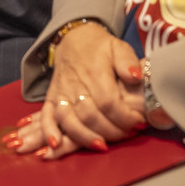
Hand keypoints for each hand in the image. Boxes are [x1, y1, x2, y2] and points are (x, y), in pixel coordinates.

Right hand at [9, 24, 145, 159]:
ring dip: (85, 137)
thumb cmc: (100, 48)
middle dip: (111, 131)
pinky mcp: (52, 97)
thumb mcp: (118, 46)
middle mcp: (75, 84)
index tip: (138, 122)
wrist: (74, 39)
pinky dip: (49, 130)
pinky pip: (46, 115)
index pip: (108, 102)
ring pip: (69, 120)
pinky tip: (56, 143)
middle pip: (90, 115)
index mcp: (94, 71)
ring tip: (102, 146)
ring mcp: (61, 91)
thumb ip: (128, 61)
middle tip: (128, 134)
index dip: (124, 117)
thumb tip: (136, 77)